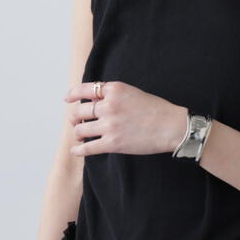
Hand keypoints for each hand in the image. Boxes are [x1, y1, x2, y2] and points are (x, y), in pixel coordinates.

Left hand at [64, 80, 185, 155]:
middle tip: (76, 122)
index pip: (85, 89)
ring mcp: (109, 125)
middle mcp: (109, 105)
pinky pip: (88, 147)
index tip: (67, 99)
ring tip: (80, 135)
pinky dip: (78, 149)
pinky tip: (76, 150)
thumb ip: (113, 95)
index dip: (72, 94)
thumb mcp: (133, 93)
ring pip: (80, 129)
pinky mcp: (112, 143)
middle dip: (75, 118)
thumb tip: (93, 103)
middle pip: (79, 111)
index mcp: (114, 90)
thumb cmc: (156, 110)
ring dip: (78, 133)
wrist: (171, 126)